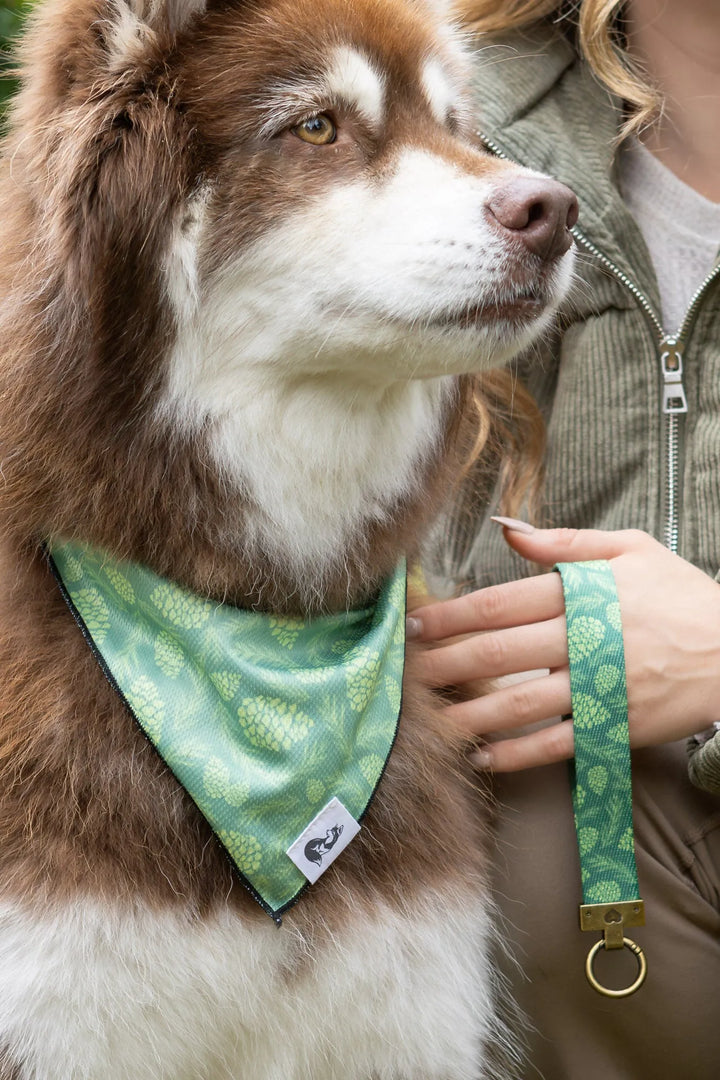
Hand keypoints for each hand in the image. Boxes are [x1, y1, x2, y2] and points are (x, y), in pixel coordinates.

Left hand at [411, 523, 719, 770]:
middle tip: (406, 672)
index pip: (501, 604)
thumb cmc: (681, 596)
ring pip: (520, 704)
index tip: (417, 624)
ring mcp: (599, 688)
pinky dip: (516, 754)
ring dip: (469, 713)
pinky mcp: (613, 727)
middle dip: (446, 663)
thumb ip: (565, 543)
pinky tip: (481, 757)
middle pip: (499, 654)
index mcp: (583, 594)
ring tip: (429, 719)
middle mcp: (585, 640)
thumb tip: (507, 529)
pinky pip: (555, 744)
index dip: (454, 615)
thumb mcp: (631, 550)